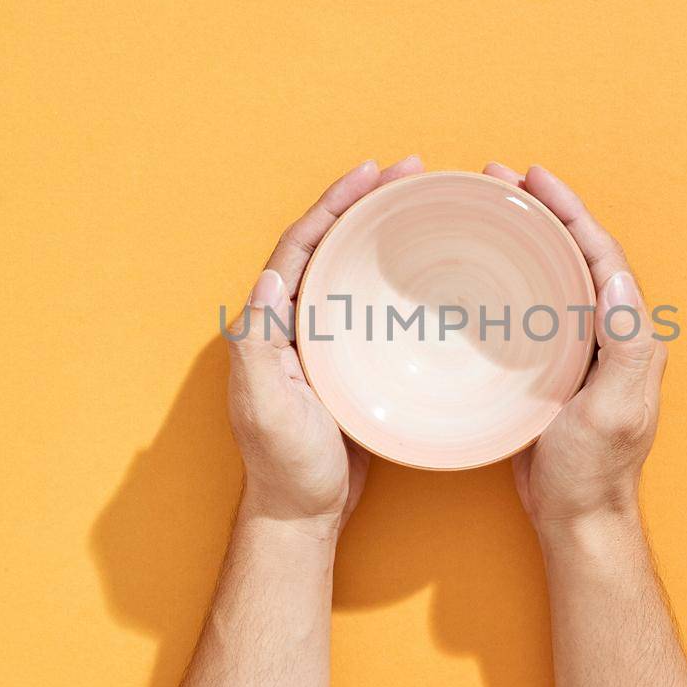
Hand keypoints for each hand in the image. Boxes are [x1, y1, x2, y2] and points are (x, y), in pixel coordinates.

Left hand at [227, 156, 424, 537]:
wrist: (302, 514)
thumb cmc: (285, 466)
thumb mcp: (266, 408)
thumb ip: (259, 348)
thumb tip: (268, 280)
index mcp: (269, 324)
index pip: (300, 245)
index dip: (333, 205)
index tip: (371, 173)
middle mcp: (292, 323)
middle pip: (327, 244)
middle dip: (363, 202)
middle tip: (411, 172)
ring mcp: (321, 341)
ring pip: (350, 268)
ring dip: (380, 232)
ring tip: (421, 202)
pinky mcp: (348, 361)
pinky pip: (370, 303)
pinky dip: (396, 277)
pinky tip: (427, 270)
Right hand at [482, 163, 667, 538]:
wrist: (576, 517)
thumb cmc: (593, 470)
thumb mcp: (615, 410)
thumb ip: (626, 348)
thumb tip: (614, 280)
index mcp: (631, 336)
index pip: (602, 255)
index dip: (571, 212)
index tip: (534, 179)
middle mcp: (610, 335)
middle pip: (578, 254)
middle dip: (545, 210)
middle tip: (500, 178)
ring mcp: (581, 350)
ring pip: (555, 275)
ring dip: (526, 236)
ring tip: (489, 206)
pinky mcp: (552, 367)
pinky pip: (534, 307)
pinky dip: (511, 277)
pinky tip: (481, 269)